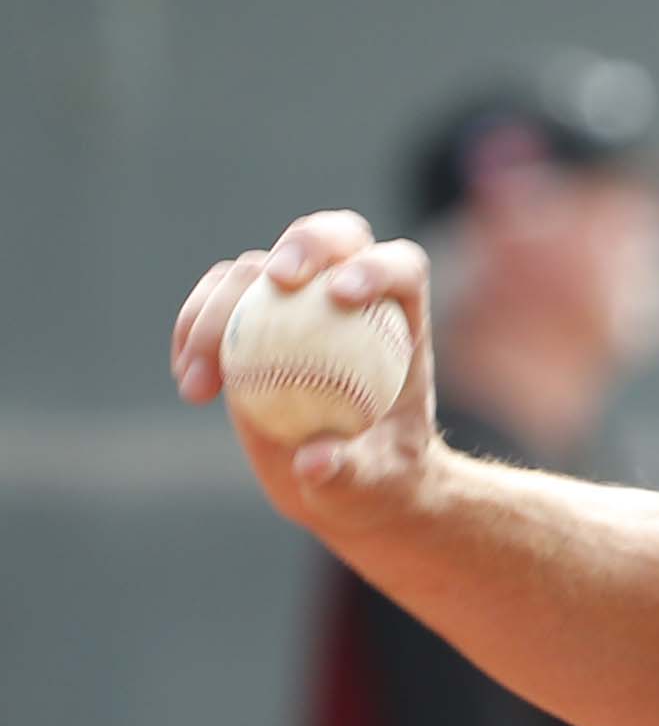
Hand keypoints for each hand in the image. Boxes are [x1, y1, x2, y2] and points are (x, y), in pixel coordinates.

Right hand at [171, 211, 442, 538]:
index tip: (342, 296)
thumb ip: (350, 472)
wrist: (347, 486)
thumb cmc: (379, 481)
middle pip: (331, 238)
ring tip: (203, 378)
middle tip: (274, 282)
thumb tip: (316, 461)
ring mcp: (293, 303)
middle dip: (304, 244)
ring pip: (253, 270)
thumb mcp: (373, 486)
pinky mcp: (247, 320)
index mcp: (402, 321)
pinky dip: (193, 334)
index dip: (375, 266)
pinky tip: (189, 383)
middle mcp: (348, 296)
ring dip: (219, 309)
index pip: (399, 268)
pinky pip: (211, 306)